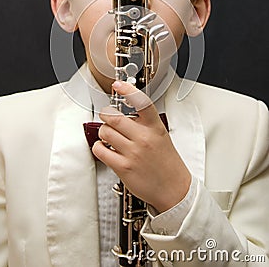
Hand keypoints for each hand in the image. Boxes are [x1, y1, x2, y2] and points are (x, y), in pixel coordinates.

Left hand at [92, 80, 190, 212]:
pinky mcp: (123, 167)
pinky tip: (105, 149)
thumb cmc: (167, 163)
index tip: (119, 84)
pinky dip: (98, 147)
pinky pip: (100, 150)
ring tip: (109, 136)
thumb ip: (145, 124)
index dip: (128, 90)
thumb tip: (125, 114)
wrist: (174, 190)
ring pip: (105, 132)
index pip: (142, 103)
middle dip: (106, 115)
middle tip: (107, 116)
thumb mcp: (161, 136)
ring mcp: (133, 153)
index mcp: (155, 127)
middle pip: (114, 117)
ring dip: (103, 132)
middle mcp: (143, 138)